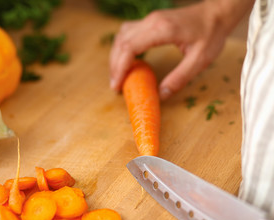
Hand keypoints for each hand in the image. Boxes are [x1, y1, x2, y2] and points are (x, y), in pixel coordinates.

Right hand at [109, 1, 244, 99]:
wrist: (217, 12)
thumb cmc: (211, 34)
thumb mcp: (200, 60)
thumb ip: (180, 78)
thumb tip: (161, 95)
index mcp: (162, 30)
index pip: (130, 47)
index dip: (120, 67)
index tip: (117, 84)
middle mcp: (151, 21)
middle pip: (121, 42)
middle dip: (114, 65)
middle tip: (115, 85)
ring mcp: (150, 19)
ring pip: (121, 35)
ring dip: (116, 55)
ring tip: (118, 74)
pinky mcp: (151, 20)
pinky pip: (128, 32)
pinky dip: (122, 47)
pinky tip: (125, 59)